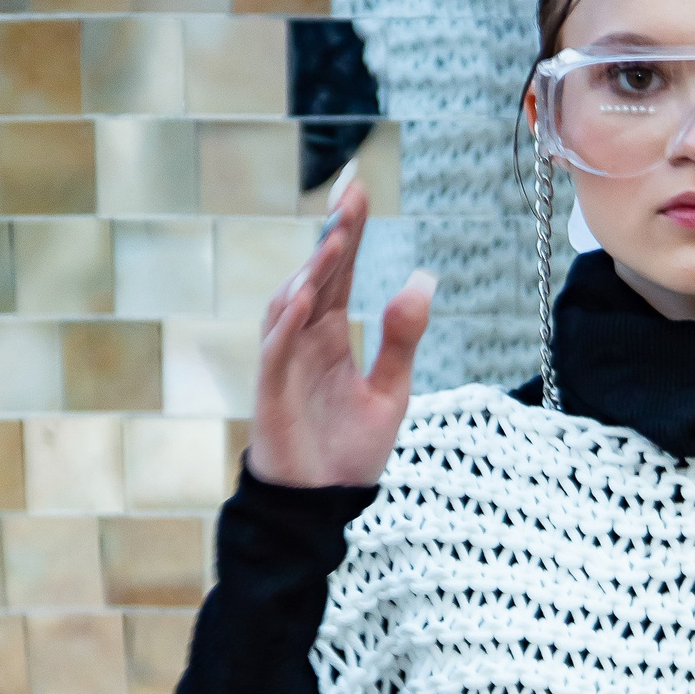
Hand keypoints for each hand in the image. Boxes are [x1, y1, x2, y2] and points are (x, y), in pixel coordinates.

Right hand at [248, 180, 434, 488]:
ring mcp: (285, 362)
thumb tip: (421, 281)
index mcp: (330, 334)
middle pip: (317, 274)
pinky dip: (288, 321)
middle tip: (350, 193)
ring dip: (311, 271)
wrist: (321, 503)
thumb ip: (403, 339)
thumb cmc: (348, 450)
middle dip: (334, 234)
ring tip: (337, 239)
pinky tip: (306, 295)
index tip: (360, 190)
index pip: (341, 272)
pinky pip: (276, 349)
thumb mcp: (390, 391)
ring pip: (290, 304)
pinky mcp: (272, 391)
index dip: (349, 231)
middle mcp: (304, 338)